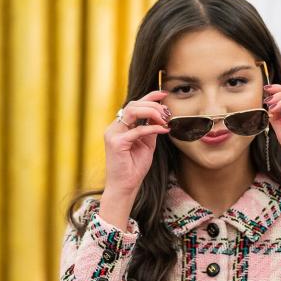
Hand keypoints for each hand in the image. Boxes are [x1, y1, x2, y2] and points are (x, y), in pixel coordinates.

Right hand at [100, 90, 170, 228]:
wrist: (125, 186)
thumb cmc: (134, 167)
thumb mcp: (146, 145)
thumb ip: (150, 130)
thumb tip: (161, 118)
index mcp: (120, 127)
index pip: (133, 105)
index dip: (149, 97)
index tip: (164, 93)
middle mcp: (114, 127)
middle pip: (133, 105)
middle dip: (153, 106)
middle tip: (167, 114)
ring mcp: (113, 134)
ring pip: (132, 112)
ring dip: (152, 113)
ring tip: (165, 120)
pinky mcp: (116, 143)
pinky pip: (137, 130)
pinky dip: (152, 128)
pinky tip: (163, 130)